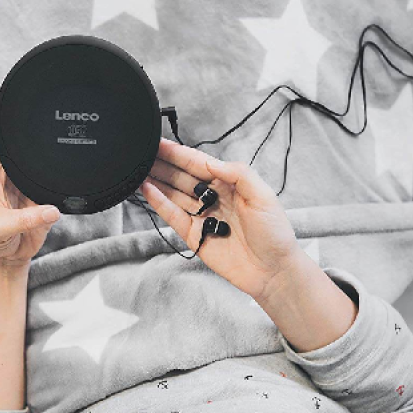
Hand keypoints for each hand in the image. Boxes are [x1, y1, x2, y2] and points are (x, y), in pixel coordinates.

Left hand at [0, 146, 60, 268]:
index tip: (26, 141)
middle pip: (26, 159)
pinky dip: (58, 197)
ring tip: (53, 184)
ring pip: (42, 176)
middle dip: (36, 157)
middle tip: (49, 156)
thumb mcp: (1, 228)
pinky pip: (54, 197)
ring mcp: (28, 193)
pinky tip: (58, 198)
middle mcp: (12, 181)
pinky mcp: (43, 207)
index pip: (2, 151)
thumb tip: (51, 212)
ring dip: (49, 178)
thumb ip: (26, 220)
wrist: (3, 261)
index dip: (12, 143)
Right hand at [140, 137, 301, 301]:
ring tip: (137, 168)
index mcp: (229, 183)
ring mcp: (201, 216)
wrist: (273, 270)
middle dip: (162, 164)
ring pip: (173, 193)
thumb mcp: (263, 196)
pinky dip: (159, 202)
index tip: (159, 142)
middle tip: (140, 152)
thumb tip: (210, 161)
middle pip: (181, 176)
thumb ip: (238, 173)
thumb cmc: (274, 233)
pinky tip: (147, 189)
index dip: (178, 153)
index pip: (198, 163)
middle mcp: (213, 197)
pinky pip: (173, 215)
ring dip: (156, 180)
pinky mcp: (193, 235)